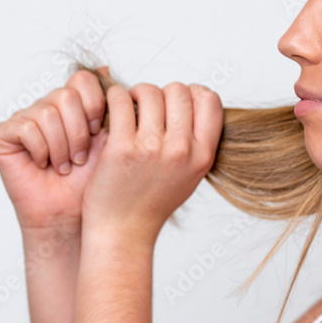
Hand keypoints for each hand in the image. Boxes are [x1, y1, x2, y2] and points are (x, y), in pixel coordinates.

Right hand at [0, 67, 109, 232]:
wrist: (70, 214)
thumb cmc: (89, 182)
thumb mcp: (109, 140)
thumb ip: (110, 107)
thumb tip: (107, 69)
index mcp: (74, 106)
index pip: (83, 80)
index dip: (94, 104)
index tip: (99, 131)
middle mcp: (48, 107)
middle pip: (66, 95)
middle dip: (79, 132)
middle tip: (79, 158)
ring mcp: (26, 119)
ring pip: (48, 113)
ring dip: (61, 146)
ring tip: (64, 166)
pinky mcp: (6, 134)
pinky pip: (26, 127)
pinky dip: (41, 150)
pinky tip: (43, 165)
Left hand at [80, 81, 222, 247]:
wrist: (123, 232)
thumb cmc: (153, 202)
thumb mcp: (190, 175)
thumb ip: (197, 141)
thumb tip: (195, 100)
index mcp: (203, 155)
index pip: (210, 100)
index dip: (193, 93)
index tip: (176, 103)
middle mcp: (182, 150)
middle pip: (178, 90)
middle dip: (161, 93)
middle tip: (148, 107)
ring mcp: (152, 148)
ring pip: (148, 91)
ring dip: (136, 94)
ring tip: (128, 109)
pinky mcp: (122, 148)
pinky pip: (120, 100)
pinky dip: (114, 98)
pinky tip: (111, 113)